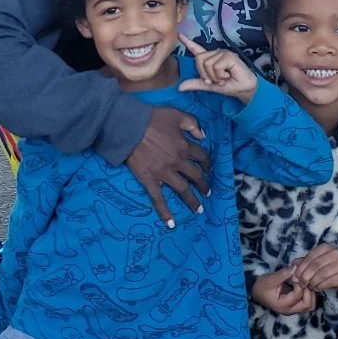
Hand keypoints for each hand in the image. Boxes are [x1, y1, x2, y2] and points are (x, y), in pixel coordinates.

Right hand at [125, 107, 209, 227]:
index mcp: (185, 146)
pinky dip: (164, 212)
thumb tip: (203, 136)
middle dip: (203, 185)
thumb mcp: (177, 115)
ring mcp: (164, 174)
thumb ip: (193, 124)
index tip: (208, 168)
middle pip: (195, 176)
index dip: (207, 163)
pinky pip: (158, 199)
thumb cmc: (152, 119)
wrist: (129, 128)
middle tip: (208, 192)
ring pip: (182, 190)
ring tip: (199, 209)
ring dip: (192, 201)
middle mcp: (178, 162)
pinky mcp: (150, 181)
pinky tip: (171, 224)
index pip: (201, 157)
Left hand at [176, 34, 258, 104]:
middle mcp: (215, 53)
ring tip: (224, 78)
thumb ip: (195, 84)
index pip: (196, 49)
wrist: (243, 89)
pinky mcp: (229, 56)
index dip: (187, 42)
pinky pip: (216, 66)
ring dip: (215, 77)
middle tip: (216, 81)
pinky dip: (221, 75)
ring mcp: (222, 53)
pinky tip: (229, 75)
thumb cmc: (229, 86)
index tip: (179, 34)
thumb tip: (179, 87)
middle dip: (205, 74)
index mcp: (210, 59)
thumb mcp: (209, 86)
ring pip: (207, 64)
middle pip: (199, 60)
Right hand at [252, 269, 317, 315]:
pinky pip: (308, 302)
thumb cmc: (262, 286)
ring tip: (306, 282)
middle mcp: (290, 310)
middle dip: (309, 291)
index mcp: (282, 305)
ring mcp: (294, 309)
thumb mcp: (270, 279)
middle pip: (308, 305)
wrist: (257, 292)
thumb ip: (283, 274)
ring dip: (311, 293)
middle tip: (305, 280)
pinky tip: (305, 284)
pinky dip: (310, 294)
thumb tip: (296, 267)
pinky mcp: (296, 305)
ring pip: (310, 305)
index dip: (300, 283)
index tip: (296, 275)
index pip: (298, 295)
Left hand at [288, 243, 337, 292]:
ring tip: (309, 286)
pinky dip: (319, 287)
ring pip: (320, 275)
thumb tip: (293, 267)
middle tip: (301, 284)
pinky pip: (327, 283)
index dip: (300, 268)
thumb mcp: (314, 261)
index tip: (295, 277)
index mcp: (325, 247)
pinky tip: (316, 288)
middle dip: (305, 277)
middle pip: (314, 266)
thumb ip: (303, 262)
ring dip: (312, 283)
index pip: (309, 258)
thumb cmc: (326, 266)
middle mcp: (335, 254)